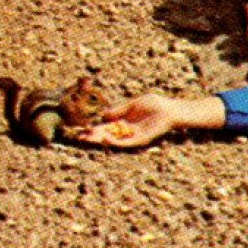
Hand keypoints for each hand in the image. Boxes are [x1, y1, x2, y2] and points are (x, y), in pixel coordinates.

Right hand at [65, 93, 182, 148]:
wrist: (169, 109)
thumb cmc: (153, 104)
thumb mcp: (132, 106)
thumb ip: (118, 111)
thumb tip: (102, 114)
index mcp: (123, 123)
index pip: (104, 127)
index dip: (92, 129)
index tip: (80, 129)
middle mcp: (125, 132)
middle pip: (105, 135)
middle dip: (92, 137)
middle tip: (77, 138)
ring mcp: (132, 137)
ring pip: (113, 141)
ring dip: (99, 141)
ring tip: (86, 139)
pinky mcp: (140, 140)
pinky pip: (125, 143)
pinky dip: (115, 142)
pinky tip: (105, 139)